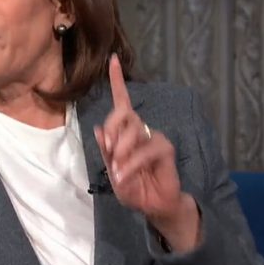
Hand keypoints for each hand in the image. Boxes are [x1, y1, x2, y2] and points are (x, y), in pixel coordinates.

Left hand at [93, 54, 199, 251]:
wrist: (153, 206)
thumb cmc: (134, 188)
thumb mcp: (113, 171)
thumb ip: (106, 151)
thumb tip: (98, 129)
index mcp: (126, 132)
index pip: (122, 102)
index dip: (117, 81)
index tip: (114, 59)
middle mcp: (141, 129)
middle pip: (123, 114)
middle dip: (112, 130)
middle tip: (110, 152)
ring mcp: (154, 137)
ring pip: (134, 130)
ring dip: (122, 150)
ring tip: (118, 170)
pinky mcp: (165, 148)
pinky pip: (146, 149)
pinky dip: (132, 163)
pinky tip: (125, 175)